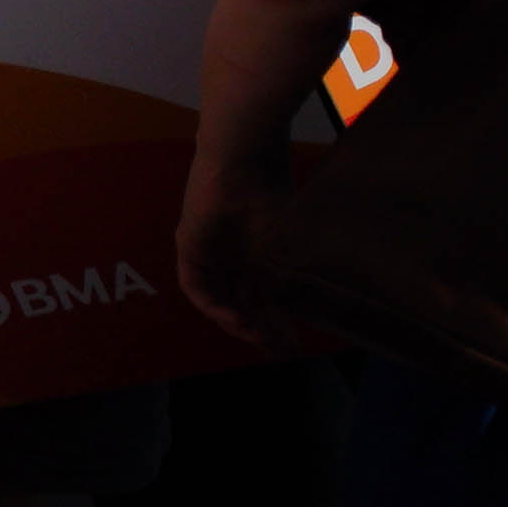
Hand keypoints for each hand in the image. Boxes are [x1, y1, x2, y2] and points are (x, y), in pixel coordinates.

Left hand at [175, 146, 296, 348]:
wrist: (244, 155)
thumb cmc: (274, 185)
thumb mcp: (290, 237)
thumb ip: (294, 268)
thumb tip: (317, 304)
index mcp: (255, 250)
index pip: (264, 295)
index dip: (279, 321)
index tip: (296, 343)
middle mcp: (230, 254)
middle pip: (244, 301)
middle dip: (263, 329)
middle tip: (283, 351)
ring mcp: (208, 250)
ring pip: (221, 298)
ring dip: (240, 322)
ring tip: (262, 339)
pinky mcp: (189, 245)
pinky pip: (197, 286)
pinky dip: (215, 305)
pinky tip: (235, 319)